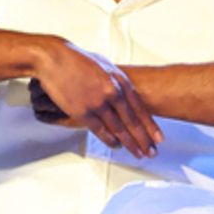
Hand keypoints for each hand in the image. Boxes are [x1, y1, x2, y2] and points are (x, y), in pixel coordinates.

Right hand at [29, 42, 161, 158]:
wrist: (55, 59)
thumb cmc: (77, 60)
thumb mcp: (105, 65)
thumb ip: (116, 80)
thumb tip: (124, 92)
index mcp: (119, 81)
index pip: (140, 109)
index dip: (151, 126)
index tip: (158, 139)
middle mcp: (112, 93)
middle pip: (133, 122)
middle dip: (144, 140)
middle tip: (152, 152)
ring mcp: (98, 103)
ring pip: (119, 129)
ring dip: (130, 144)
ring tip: (138, 154)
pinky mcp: (83, 112)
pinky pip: (100, 131)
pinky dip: (110, 141)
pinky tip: (117, 146)